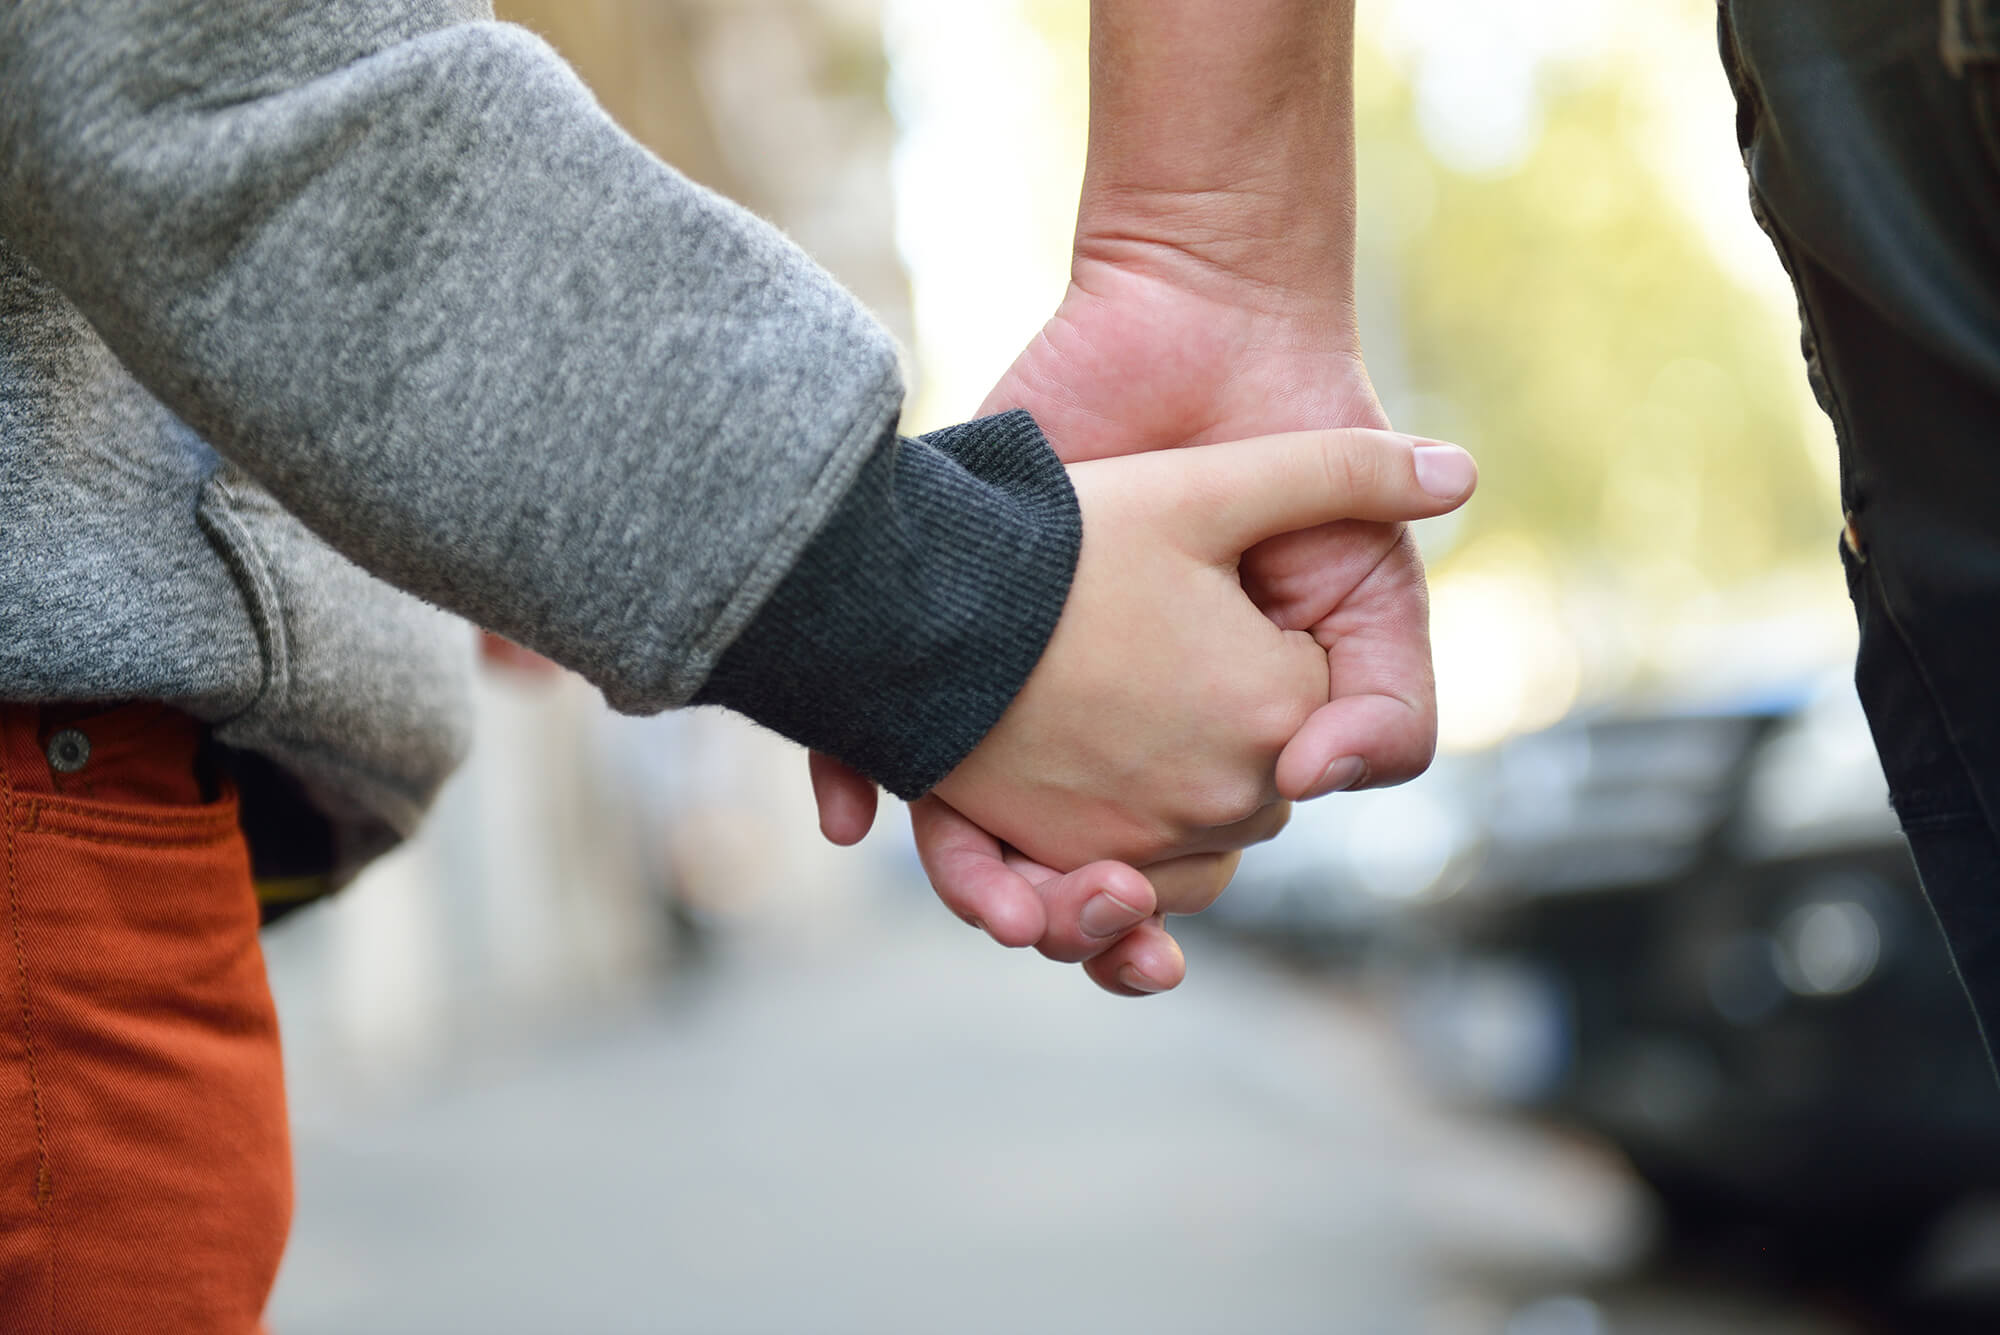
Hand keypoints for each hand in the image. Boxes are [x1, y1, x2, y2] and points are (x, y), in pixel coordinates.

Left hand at [814, 259, 1431, 991]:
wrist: (1210, 334)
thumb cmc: (1299, 470)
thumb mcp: (1368, 593)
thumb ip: (1388, 704)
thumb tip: (1319, 784)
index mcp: (1192, 741)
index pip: (1156, 874)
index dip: (1137, 928)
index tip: (1140, 945)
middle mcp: (1094, 724)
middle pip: (1059, 872)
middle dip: (1058, 924)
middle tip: (1061, 926)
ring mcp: (1013, 678)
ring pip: (967, 829)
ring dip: (972, 887)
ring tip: (1001, 906)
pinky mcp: (944, 621)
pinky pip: (875, 723)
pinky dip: (848, 778)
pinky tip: (850, 820)